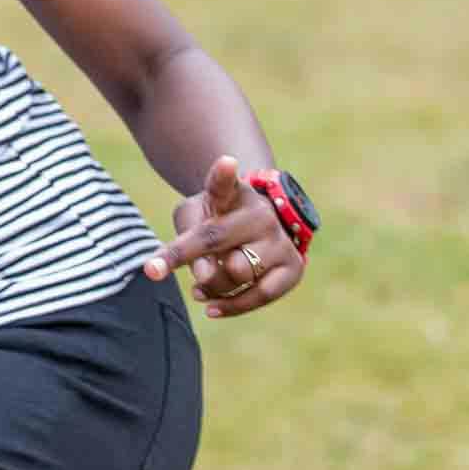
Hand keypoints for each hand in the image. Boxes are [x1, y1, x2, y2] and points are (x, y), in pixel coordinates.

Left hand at [142, 155, 306, 318]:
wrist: (255, 229)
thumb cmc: (215, 221)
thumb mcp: (194, 217)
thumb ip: (190, 243)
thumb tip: (206, 276)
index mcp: (232, 194)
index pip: (223, 185)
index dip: (223, 173)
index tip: (226, 161)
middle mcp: (260, 214)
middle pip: (216, 240)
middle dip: (191, 260)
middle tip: (174, 273)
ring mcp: (280, 240)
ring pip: (239, 273)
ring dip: (213, 286)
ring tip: (199, 288)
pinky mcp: (294, 267)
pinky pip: (261, 295)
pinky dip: (232, 305)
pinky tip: (211, 308)